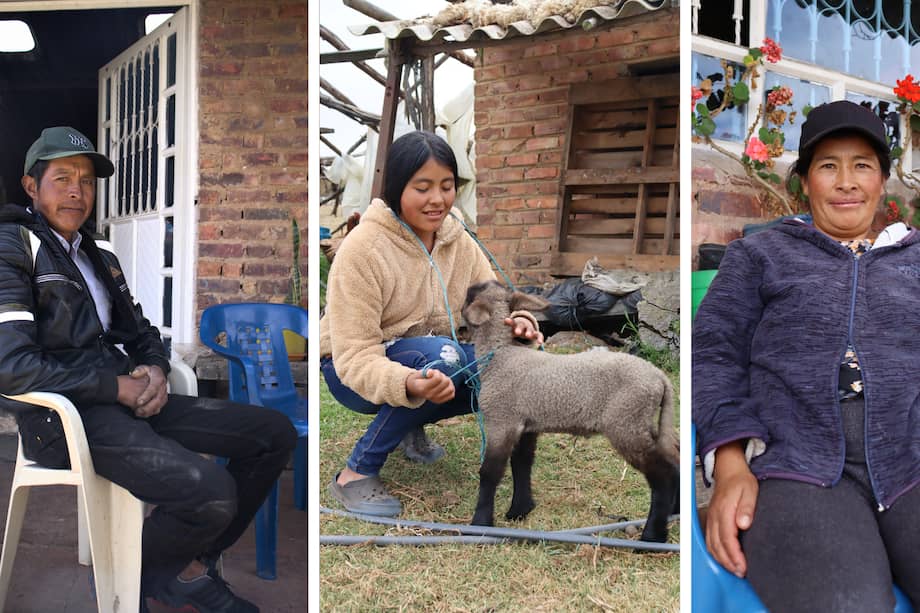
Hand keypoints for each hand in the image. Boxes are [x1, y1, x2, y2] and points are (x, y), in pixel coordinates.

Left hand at [128, 364, 167, 417]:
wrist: (158, 374)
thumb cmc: (149, 372)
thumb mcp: (144, 368)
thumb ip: (140, 370)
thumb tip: (135, 374)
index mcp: (158, 378)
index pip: (153, 388)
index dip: (146, 396)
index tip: (138, 402)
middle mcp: (163, 387)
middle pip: (158, 399)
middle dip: (148, 407)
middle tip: (138, 411)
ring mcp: (164, 394)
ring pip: (159, 405)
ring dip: (149, 411)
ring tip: (138, 413)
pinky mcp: (163, 399)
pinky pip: (159, 407)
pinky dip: (152, 412)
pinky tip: (143, 414)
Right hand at [406, 369, 454, 403]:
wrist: (415, 389)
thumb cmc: (418, 379)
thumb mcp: (419, 373)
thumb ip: (426, 372)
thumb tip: (431, 373)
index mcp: (423, 388)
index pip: (438, 379)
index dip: (437, 373)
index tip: (432, 373)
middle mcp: (430, 395)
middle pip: (446, 382)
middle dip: (442, 376)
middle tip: (436, 376)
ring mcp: (436, 399)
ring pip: (451, 389)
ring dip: (448, 382)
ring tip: (441, 381)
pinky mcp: (441, 401)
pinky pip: (451, 394)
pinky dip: (449, 388)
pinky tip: (444, 386)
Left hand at [504, 316, 543, 344]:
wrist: (526, 325)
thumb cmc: (516, 329)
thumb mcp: (511, 328)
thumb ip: (507, 326)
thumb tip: (503, 323)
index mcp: (516, 324)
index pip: (512, 322)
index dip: (509, 322)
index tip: (506, 320)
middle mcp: (523, 326)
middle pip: (521, 326)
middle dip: (519, 329)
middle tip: (517, 332)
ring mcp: (530, 329)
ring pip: (530, 330)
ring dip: (529, 333)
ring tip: (528, 336)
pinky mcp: (536, 334)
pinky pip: (539, 335)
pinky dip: (540, 338)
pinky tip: (540, 343)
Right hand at [706, 442, 758, 577]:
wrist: (728, 471)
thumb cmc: (741, 482)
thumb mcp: (750, 490)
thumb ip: (746, 507)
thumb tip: (743, 524)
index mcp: (724, 510)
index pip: (727, 538)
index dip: (734, 555)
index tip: (743, 566)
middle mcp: (714, 516)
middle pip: (717, 545)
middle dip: (728, 562)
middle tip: (740, 572)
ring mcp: (711, 519)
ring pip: (711, 545)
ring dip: (721, 560)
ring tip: (734, 570)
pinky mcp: (711, 521)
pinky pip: (709, 540)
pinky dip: (715, 553)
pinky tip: (724, 559)